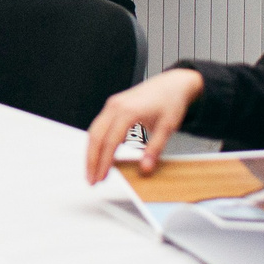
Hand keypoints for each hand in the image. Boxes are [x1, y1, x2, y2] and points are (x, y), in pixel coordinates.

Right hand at [82, 67, 205, 183]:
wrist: (172, 84)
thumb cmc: (170, 102)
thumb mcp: (167, 128)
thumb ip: (154, 149)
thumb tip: (145, 168)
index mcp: (128, 111)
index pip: (110, 142)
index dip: (104, 162)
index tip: (101, 178)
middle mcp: (115, 106)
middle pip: (95, 136)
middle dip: (91, 160)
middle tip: (91, 180)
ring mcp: (112, 105)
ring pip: (93, 131)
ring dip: (90, 152)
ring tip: (92, 171)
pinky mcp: (112, 106)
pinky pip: (98, 125)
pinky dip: (95, 142)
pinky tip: (98, 154)